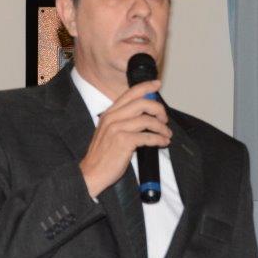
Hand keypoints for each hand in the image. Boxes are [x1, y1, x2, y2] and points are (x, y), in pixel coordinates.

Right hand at [79, 80, 170, 198]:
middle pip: (142, 103)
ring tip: (166, 133)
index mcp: (109, 113)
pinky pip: (147, 137)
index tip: (157, 84)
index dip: (146, 87)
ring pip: (147, 120)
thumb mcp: (108, 132)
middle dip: (158, 109)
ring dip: (161, 127)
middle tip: (164, 118)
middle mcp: (112, 118)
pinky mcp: (123, 142)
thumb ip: (122, 121)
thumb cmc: (102, 155)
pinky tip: (162, 142)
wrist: (91, 172)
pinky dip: (159, 139)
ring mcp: (117, 129)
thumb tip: (144, 116)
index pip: (130, 93)